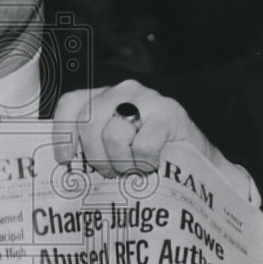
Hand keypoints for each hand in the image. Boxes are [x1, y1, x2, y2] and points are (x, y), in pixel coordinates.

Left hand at [52, 79, 257, 201]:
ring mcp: (146, 99)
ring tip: (132, 171)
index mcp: (103, 98)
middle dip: (95, 156)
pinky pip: (142, 144)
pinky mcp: (169, 112)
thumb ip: (91, 146)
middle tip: (110, 172)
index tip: (66, 160)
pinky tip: (152, 165)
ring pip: (113, 134)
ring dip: (121, 162)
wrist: (199, 164)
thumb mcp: (114, 149)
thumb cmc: (149, 159)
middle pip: (89, 123)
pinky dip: (144, 162)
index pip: (70, 104)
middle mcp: (121, 91)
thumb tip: (64, 167)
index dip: (63, 133)